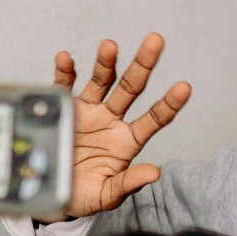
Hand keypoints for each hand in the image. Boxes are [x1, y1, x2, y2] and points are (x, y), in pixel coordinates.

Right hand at [52, 33, 191, 218]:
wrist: (51, 194)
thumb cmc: (84, 195)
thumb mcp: (107, 195)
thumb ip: (129, 183)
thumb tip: (155, 173)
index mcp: (128, 140)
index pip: (155, 118)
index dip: (169, 104)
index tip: (185, 87)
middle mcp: (112, 120)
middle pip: (131, 88)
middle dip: (143, 64)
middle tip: (156, 40)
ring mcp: (89, 111)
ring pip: (102, 81)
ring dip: (106, 62)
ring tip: (110, 45)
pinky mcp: (64, 109)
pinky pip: (64, 86)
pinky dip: (65, 72)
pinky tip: (66, 58)